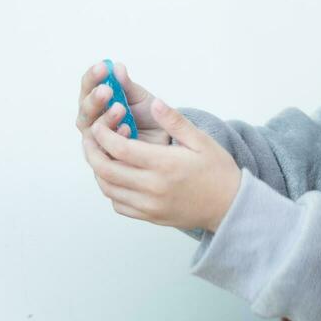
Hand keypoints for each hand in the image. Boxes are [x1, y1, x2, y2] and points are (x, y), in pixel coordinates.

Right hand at [75, 60, 171, 146]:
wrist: (166, 140)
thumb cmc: (149, 116)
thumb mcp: (140, 97)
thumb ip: (126, 85)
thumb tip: (117, 67)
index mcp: (97, 101)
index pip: (88, 87)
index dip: (93, 77)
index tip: (103, 67)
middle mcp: (93, 120)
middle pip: (85, 109)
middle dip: (95, 99)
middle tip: (107, 90)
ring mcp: (97, 139)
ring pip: (92, 129)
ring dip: (105, 118)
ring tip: (120, 108)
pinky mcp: (106, 157)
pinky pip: (104, 149)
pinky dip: (115, 137)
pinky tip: (127, 129)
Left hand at [82, 96, 241, 233]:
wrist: (231, 207)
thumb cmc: (218, 171)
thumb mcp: (201, 141)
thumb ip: (175, 121)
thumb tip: (154, 103)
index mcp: (165, 165)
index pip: (120, 149)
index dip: (103, 135)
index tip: (99, 125)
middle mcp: (153, 187)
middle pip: (107, 170)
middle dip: (92, 152)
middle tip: (89, 139)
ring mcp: (150, 205)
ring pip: (109, 190)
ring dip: (99, 172)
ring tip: (100, 155)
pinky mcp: (151, 217)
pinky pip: (120, 206)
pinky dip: (111, 191)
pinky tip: (116, 177)